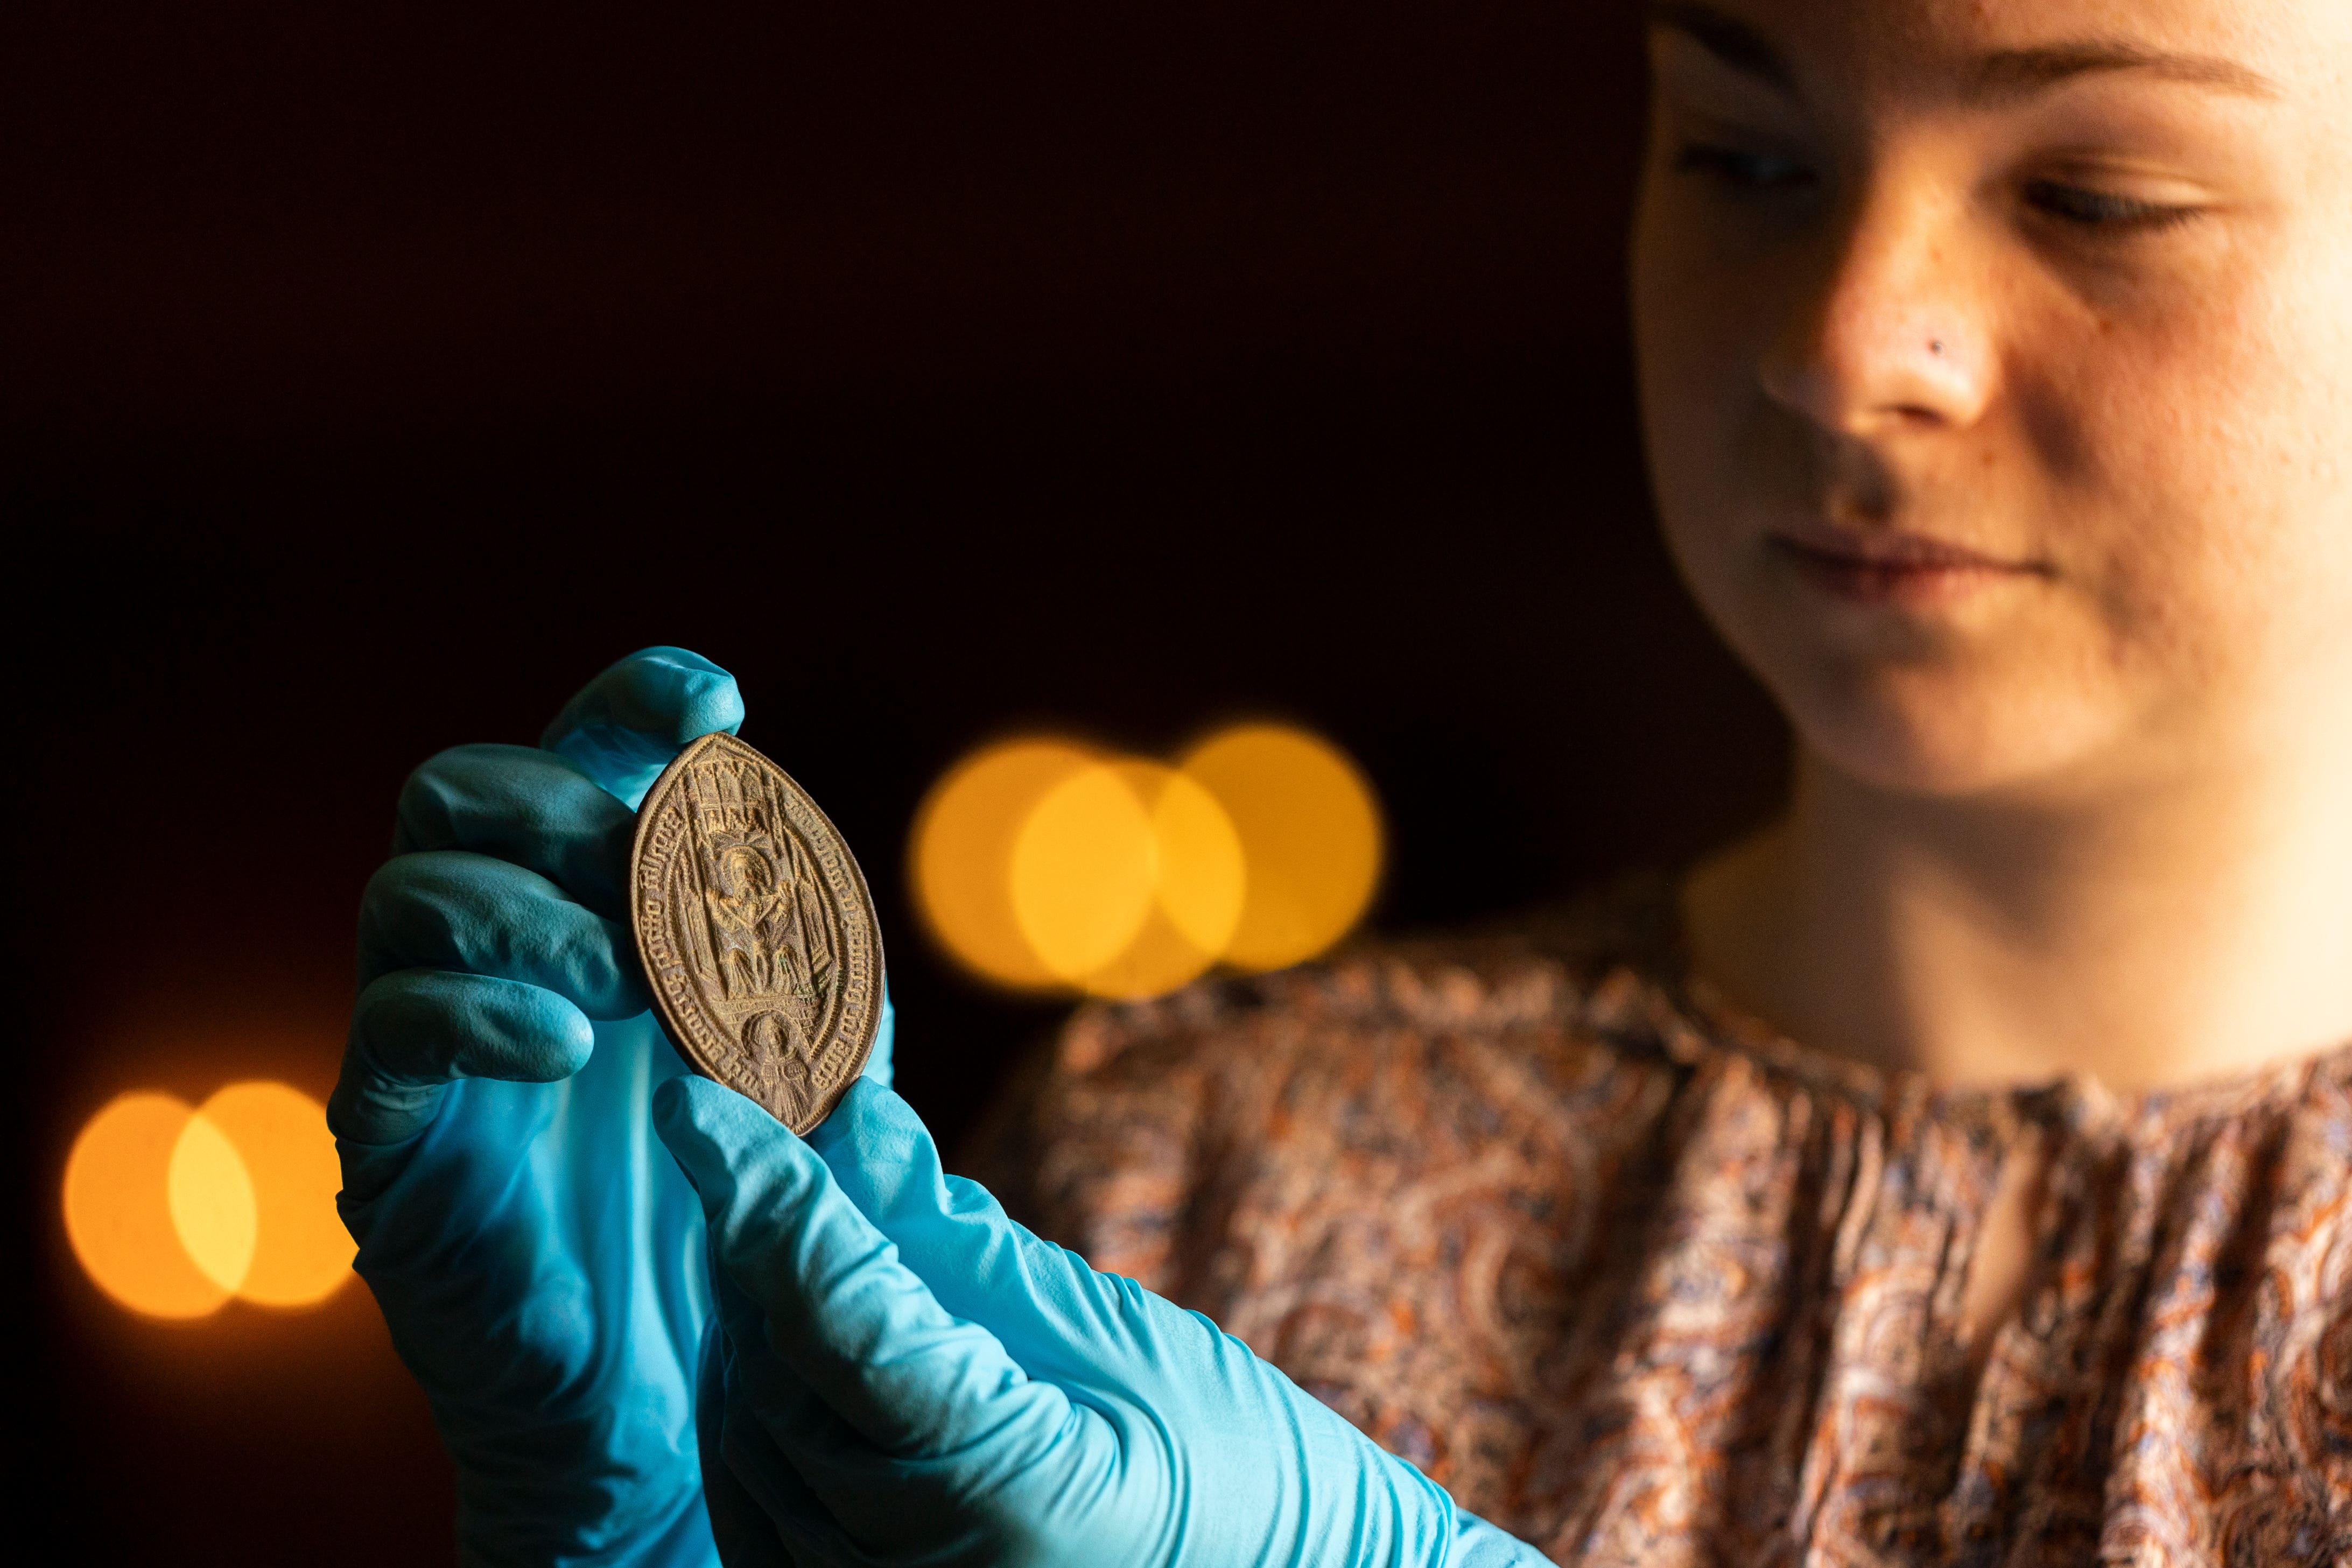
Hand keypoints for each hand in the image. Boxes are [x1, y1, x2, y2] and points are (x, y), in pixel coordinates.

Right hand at [332, 647, 896, 1566]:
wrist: (676, 1392)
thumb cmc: (744, 1208)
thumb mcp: (809, 1063)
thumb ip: (811, 961)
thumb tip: (807, 864)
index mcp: (589, 905)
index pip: (573, 753)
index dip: (630, 700)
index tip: (717, 699)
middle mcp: (492, 950)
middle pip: (458, 786)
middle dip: (568, 805)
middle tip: (661, 878)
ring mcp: (425, 1038)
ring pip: (412, 888)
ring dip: (534, 906)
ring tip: (629, 981)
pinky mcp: (387, 1136)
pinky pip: (390, 1028)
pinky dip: (483, 1011)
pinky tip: (571, 1048)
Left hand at [654, 1076, 1545, 1567]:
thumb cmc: (1224, 1460)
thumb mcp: (1111, 1330)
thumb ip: (962, 1241)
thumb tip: (859, 1119)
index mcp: (995, 1493)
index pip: (835, 1315)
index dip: (764, 1196)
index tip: (700, 1104)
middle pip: (771, 1368)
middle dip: (753, 1241)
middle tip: (745, 1133)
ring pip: (745, 1432)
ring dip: (746, 1316)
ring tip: (778, 1221)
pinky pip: (755, 1496)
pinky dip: (757, 1396)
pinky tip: (782, 1326)